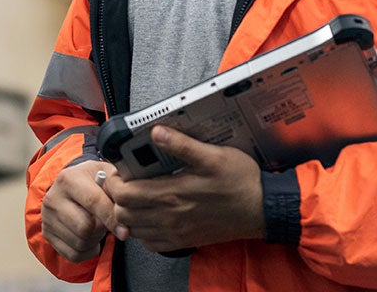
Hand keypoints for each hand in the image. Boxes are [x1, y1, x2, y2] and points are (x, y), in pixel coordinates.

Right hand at [40, 159, 116, 262]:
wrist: (74, 185)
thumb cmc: (95, 181)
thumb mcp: (107, 175)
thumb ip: (117, 189)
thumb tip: (126, 210)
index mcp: (68, 179)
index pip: (93, 202)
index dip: (112, 219)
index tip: (126, 231)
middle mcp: (53, 198)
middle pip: (85, 228)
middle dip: (102, 229)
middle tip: (106, 222)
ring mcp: (47, 217)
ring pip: (80, 243)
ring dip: (95, 240)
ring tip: (97, 226)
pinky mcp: (47, 234)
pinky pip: (74, 255)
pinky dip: (88, 251)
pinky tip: (90, 237)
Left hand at [104, 126, 263, 252]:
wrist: (263, 209)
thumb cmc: (240, 180)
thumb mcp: (213, 155)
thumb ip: (181, 145)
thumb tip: (156, 132)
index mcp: (172, 192)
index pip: (123, 194)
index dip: (113, 182)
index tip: (117, 171)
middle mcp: (170, 216)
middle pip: (123, 213)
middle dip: (116, 197)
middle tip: (123, 183)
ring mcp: (176, 231)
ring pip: (133, 230)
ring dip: (128, 214)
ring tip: (134, 198)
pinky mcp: (184, 241)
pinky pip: (151, 244)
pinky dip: (143, 232)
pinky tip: (150, 216)